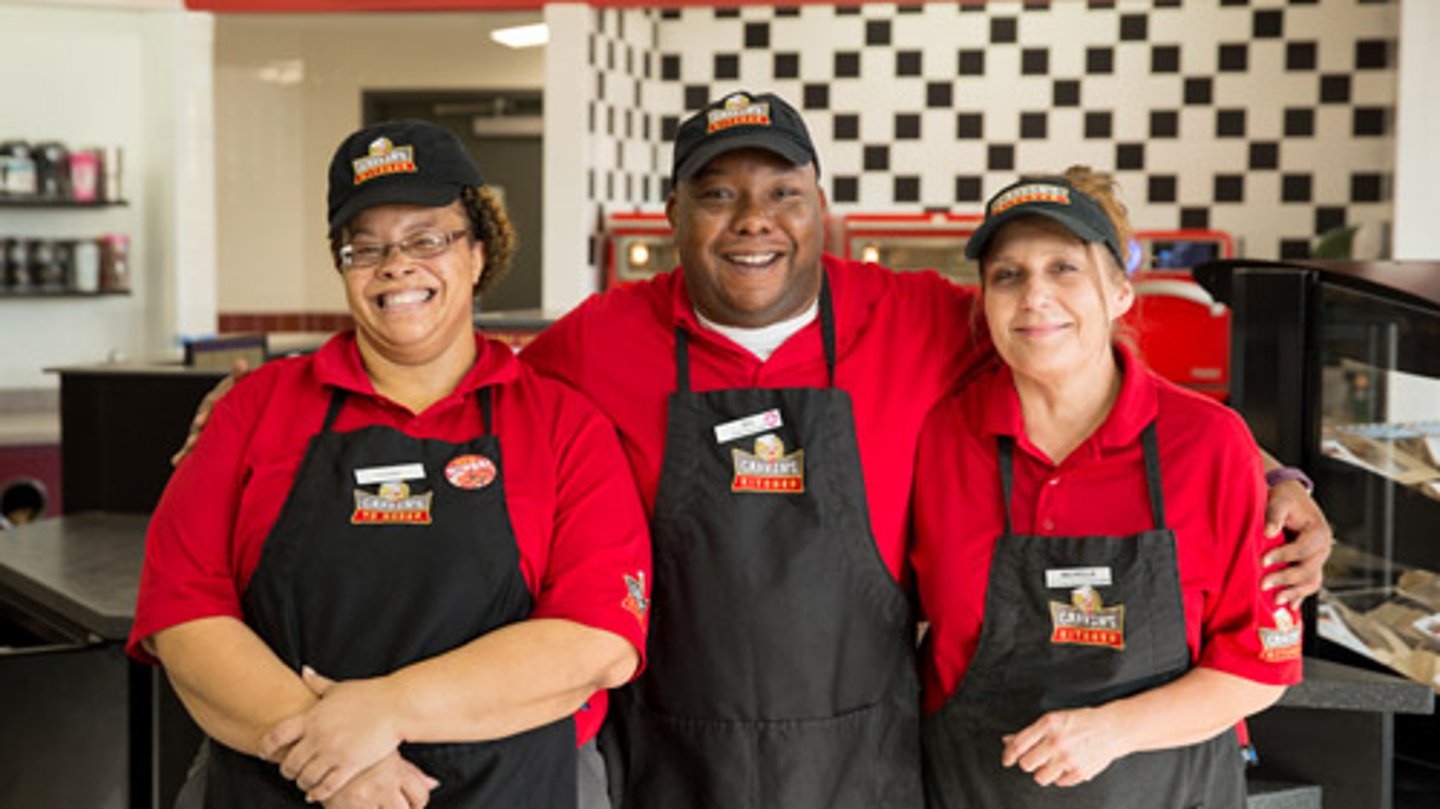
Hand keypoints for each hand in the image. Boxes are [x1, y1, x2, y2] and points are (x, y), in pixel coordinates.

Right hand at [170, 357, 249, 466]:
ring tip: (182, 457)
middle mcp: (207, 412)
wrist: (240, 400)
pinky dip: (184, 454)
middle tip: (193, 443)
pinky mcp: (204, 436)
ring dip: (189, 446)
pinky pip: (194, 446)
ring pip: (195, 436)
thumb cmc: (242, 392)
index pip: (210, 405)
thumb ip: (241, 376)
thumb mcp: (242, 383)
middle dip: (195, 433)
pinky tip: (176, 462)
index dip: (206, 413)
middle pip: (199, 423)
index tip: (201, 421)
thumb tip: (241, 362)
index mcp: (216, 399)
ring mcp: (204, 425)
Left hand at [260, 667, 403, 802]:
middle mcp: (318, 737)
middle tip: (290, 771)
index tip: (264, 753)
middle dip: (287, 770)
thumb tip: (304, 671)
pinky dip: (317, 793)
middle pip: (289, 762)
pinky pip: (326, 786)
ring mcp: (333, 752)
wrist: (396, 706)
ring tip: (304, 783)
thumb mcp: (339, 687)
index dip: (265, 747)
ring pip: (305, 778)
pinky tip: (316, 794)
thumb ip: (318, 684)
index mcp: (312, 717)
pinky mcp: (350, 765)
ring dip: (302, 783)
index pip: (276, 736)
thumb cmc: (370, 695)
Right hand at [321, 750, 438, 808]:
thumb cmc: (355, 747)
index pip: (421, 795)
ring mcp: (364, 796)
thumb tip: (434, 784)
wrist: (315, 744)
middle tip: (392, 805)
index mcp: (395, 767)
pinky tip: (360, 806)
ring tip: (376, 804)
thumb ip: (410, 771)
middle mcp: (382, 782)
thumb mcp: (386, 754)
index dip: (417, 803)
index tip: (411, 804)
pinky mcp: (345, 806)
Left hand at [1001, 708, 1125, 787]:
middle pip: (1027, 764)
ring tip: (1051, 764)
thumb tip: (1006, 741)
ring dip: (1043, 773)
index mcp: (1048, 724)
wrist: (1111, 728)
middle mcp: (1057, 741)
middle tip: (1036, 758)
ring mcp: (1069, 758)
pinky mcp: (1080, 772)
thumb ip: (1030, 732)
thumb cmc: (1079, 722)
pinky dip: (1060, 777)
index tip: (1007, 760)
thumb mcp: (1053, 719)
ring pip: (1040, 778)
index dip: (1008, 755)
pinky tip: (1066, 766)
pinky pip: (1059, 783)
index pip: (1018, 744)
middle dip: (1029, 762)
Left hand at [1262, 479, 1332, 605]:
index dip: (1284, 556)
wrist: (1292, 499)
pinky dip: (1300, 596)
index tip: (1263, 560)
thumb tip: (1268, 532)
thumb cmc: (1286, 499)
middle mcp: (1323, 549)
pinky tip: (1290, 607)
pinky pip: (1308, 584)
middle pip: (1308, 569)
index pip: (1303, 549)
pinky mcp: (1310, 566)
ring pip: (1311, 581)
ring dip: (1294, 592)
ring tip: (1276, 601)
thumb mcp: (1280, 500)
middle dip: (1285, 578)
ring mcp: (1318, 560)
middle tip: (1263, 584)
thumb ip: (1274, 515)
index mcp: (1319, 532)